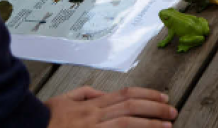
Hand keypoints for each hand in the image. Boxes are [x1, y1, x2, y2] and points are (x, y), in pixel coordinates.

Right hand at [46, 86, 176, 127]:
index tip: (164, 97)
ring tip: (167, 125)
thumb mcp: (64, 99)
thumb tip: (102, 93)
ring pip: (126, 123)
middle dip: (156, 108)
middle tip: (173, 111)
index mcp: (92, 104)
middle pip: (132, 107)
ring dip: (149, 124)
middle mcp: (94, 115)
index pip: (126, 94)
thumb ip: (86, 94)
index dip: (148, 94)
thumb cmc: (44, 118)